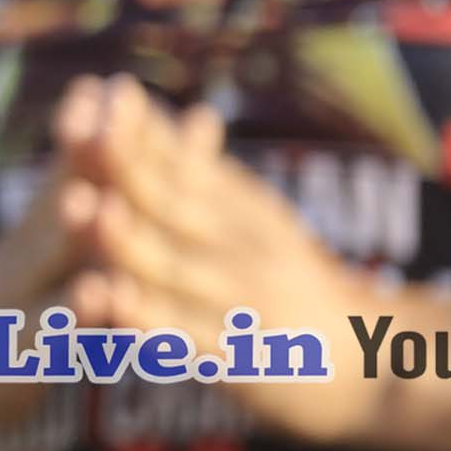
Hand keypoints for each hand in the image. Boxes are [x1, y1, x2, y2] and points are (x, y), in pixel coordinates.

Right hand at [0, 80, 111, 318]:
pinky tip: (97, 299)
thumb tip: (107, 85)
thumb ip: (81, 167)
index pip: (70, 171)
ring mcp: (12, 305)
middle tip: (107, 119)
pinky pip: (44, 337)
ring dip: (73, 236)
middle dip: (82, 161)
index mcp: (40, 228)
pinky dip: (68, 318)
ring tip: (95, 201)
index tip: (115, 86)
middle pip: (57, 204)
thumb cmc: (18, 293)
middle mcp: (23, 258)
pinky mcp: (11, 360)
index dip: (92, 130)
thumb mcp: (44, 227)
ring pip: (46, 267)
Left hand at [56, 82, 386, 437]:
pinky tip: (111, 303)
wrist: (373, 360)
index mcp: (248, 211)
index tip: (98, 89)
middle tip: (77, 134)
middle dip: (126, 169)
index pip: (190, 164)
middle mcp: (249, 249)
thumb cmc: (293, 283)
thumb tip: (171, 111)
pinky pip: (190, 337)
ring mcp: (246, 305)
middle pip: (180, 204)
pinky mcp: (243, 360)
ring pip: (179, 269)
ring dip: (128, 240)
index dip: (142, 130)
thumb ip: (209, 176)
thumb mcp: (259, 221)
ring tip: (82, 209)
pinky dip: (150, 319)